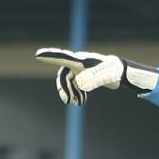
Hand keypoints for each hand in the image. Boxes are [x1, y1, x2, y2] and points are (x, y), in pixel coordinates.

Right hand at [35, 48, 158, 104]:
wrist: (120, 72)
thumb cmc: (112, 71)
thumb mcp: (104, 76)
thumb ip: (93, 79)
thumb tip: (80, 83)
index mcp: (80, 61)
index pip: (63, 57)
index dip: (50, 56)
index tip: (38, 55)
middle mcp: (77, 63)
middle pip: (63, 76)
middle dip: (65, 90)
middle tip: (71, 102)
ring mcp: (79, 70)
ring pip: (67, 82)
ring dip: (70, 94)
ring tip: (78, 104)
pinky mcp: (83, 76)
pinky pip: (73, 86)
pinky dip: (75, 94)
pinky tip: (82, 101)